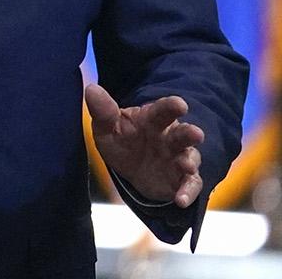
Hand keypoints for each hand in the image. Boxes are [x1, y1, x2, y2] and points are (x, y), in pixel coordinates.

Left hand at [84, 83, 205, 207]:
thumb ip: (103, 111)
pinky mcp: (182, 179)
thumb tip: (91, 89)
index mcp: (153, 119)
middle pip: (183, 133)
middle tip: (197, 133)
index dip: (171, 106)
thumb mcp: (107, 127)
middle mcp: (170, 137)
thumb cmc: (122, 140)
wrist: (131, 168)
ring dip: (190, 161)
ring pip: (190, 157)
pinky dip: (187, 192)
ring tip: (187, 165)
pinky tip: (180, 200)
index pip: (163, 110)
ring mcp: (178, 158)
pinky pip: (189, 185)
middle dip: (190, 133)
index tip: (180, 104)